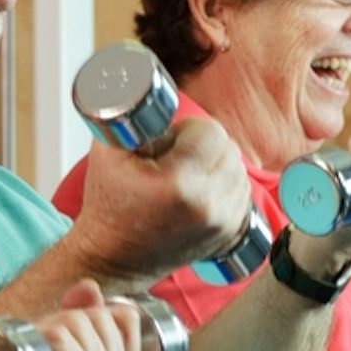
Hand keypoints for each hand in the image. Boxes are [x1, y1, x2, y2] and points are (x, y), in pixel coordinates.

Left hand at [11, 279, 143, 350]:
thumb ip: (83, 322)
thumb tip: (88, 287)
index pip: (126, 319)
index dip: (93, 313)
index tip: (65, 336)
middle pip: (99, 318)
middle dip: (66, 320)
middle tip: (40, 350)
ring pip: (78, 322)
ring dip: (52, 327)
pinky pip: (64, 341)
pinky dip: (46, 340)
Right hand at [72, 115, 252, 283]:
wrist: (112, 257)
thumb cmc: (107, 207)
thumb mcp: (107, 152)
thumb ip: (131, 118)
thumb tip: (149, 92)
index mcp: (179, 184)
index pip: (210, 131)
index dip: (190, 128)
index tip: (172, 137)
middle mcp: (207, 205)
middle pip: (228, 148)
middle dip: (205, 144)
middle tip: (176, 154)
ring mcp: (221, 223)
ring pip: (239, 170)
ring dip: (218, 164)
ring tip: (187, 174)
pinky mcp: (228, 234)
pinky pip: (242, 193)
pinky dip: (226, 186)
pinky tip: (201, 190)